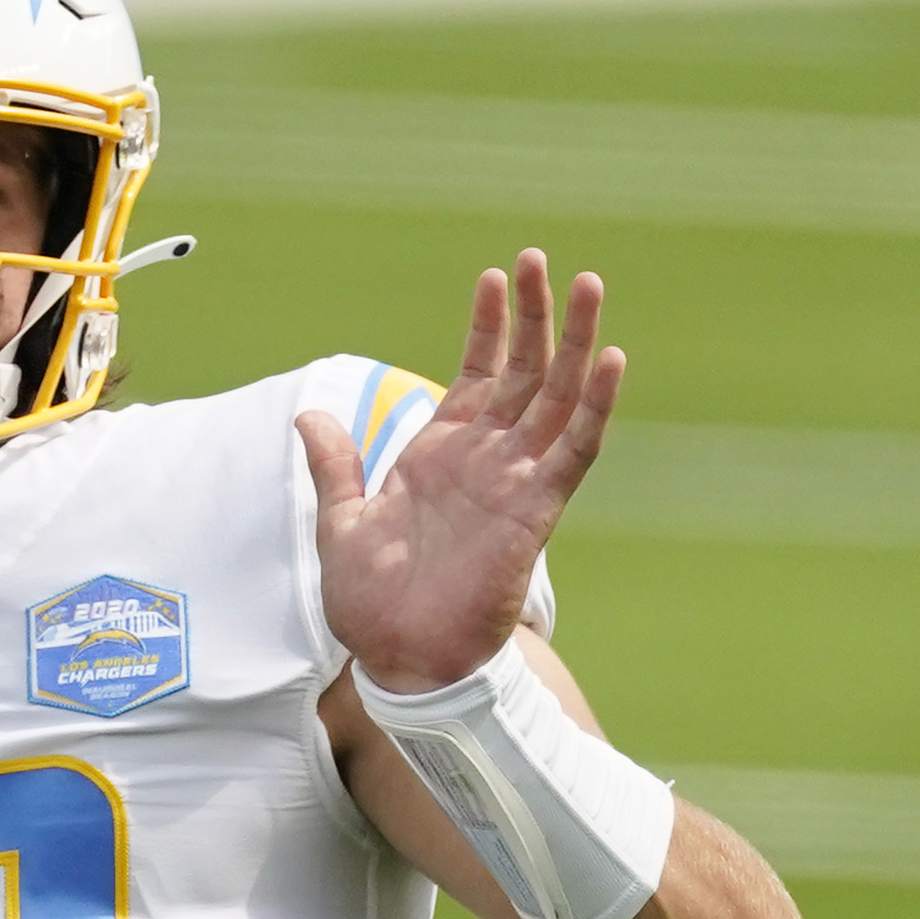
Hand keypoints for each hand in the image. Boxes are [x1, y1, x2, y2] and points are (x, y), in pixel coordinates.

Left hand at [299, 251, 623, 693]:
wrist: (397, 658)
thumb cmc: (372, 603)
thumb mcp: (342, 522)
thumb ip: (335, 467)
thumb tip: (310, 417)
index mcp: (441, 455)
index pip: (479, 374)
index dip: (489, 327)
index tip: (493, 276)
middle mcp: (485, 460)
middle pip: (524, 371)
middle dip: (536, 315)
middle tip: (543, 259)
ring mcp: (513, 481)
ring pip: (557, 397)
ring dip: (575, 344)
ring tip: (590, 286)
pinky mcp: (533, 511)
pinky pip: (572, 452)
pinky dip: (593, 408)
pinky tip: (609, 363)